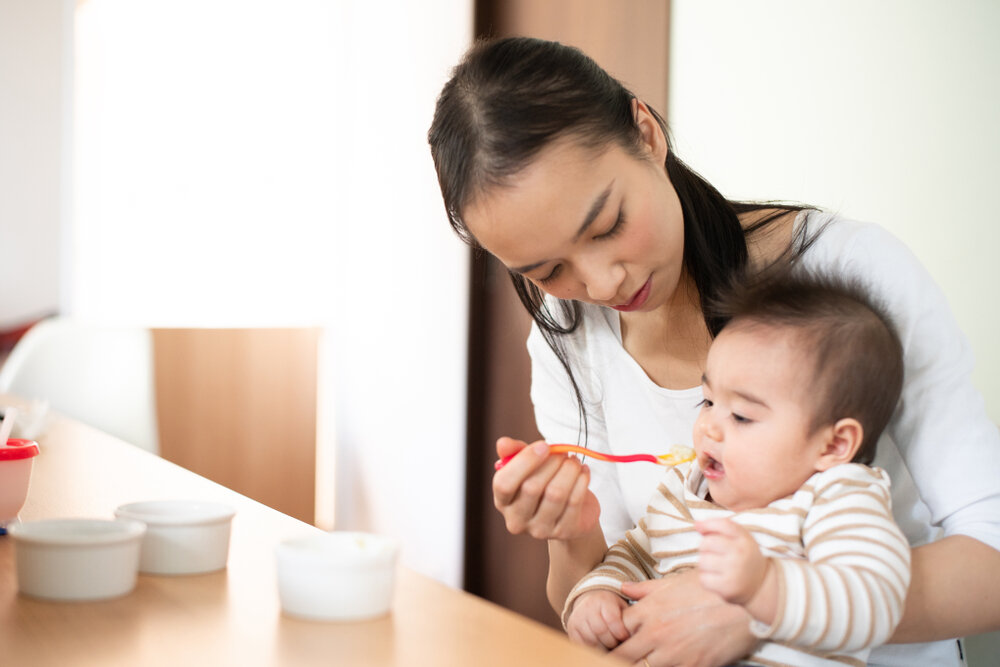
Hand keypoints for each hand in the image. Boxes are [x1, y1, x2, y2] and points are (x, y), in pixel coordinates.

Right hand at [492, 437, 599, 540]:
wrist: (573, 511)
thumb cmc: (545, 483)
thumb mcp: (528, 465)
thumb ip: (514, 452)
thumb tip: (503, 443)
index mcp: (503, 501)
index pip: (504, 483)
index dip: (524, 461)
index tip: (544, 446)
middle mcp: (517, 520)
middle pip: (531, 487)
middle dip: (552, 463)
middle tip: (563, 452)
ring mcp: (540, 529)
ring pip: (556, 494)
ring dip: (569, 470)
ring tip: (574, 461)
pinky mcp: (564, 532)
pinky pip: (574, 502)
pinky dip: (581, 481)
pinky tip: (583, 472)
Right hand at [565, 590, 629, 649]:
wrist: (592, 601)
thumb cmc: (613, 608)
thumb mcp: (623, 606)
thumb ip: (631, 615)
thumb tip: (638, 632)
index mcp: (604, 599)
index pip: (612, 620)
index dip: (621, 632)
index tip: (626, 638)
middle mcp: (588, 606)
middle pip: (601, 631)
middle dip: (612, 641)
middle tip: (619, 645)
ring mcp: (577, 617)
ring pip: (591, 639)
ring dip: (603, 647)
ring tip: (611, 647)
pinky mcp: (571, 628)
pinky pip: (582, 644)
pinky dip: (593, 650)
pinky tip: (601, 649)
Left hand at [612, 571, 755, 666]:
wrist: (745, 602)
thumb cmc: (710, 588)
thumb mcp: (674, 581)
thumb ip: (645, 589)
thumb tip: (623, 588)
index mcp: (649, 610)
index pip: (616, 629)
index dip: (614, 635)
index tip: (615, 639)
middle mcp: (656, 633)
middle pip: (622, 654)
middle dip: (619, 655)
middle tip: (620, 655)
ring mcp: (674, 654)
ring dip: (639, 664)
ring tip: (644, 659)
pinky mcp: (693, 666)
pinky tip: (666, 664)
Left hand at [695, 518, 767, 605]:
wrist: (759, 585)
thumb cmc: (743, 557)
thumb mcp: (739, 538)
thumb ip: (719, 527)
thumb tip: (697, 524)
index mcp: (745, 540)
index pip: (722, 524)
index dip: (707, 525)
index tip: (700, 528)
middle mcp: (740, 554)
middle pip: (706, 543)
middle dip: (705, 547)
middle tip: (715, 553)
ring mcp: (734, 572)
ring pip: (702, 562)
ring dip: (705, 564)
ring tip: (717, 567)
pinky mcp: (727, 588)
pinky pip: (703, 579)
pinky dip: (706, 579)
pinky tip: (718, 578)